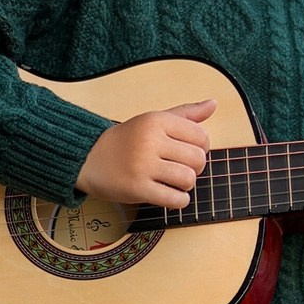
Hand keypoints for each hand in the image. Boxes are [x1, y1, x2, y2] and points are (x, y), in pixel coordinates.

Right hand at [77, 100, 215, 210]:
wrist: (90, 158)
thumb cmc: (128, 139)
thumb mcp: (154, 120)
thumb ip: (185, 114)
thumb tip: (213, 103)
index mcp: (157, 120)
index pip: (201, 136)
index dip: (201, 148)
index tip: (187, 151)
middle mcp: (150, 141)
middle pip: (197, 159)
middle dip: (195, 168)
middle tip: (180, 168)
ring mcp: (143, 165)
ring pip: (188, 179)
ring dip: (186, 185)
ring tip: (174, 181)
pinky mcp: (138, 189)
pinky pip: (175, 199)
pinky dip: (179, 200)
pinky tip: (171, 194)